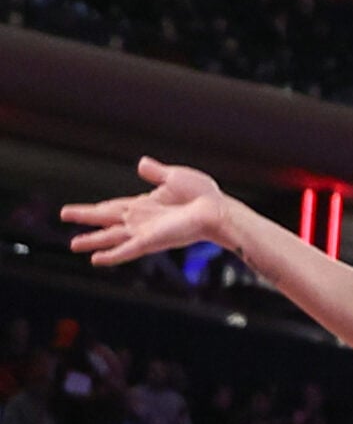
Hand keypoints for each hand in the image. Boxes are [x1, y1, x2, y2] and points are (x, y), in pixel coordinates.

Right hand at [62, 157, 233, 265]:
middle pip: (106, 219)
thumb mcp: (175, 176)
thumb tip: (141, 163)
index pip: (114, 206)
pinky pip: (126, 250)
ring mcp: (145, 231)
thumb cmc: (203, 194)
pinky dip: (111, 255)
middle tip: (63, 216)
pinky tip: (96, 260)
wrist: (217, 210)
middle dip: (84, 218)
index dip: (97, 208)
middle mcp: (142, 219)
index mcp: (146, 204)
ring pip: (111, 237)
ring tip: (73, 245)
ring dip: (92, 241)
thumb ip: (155, 172)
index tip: (78, 210)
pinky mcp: (151, 241)